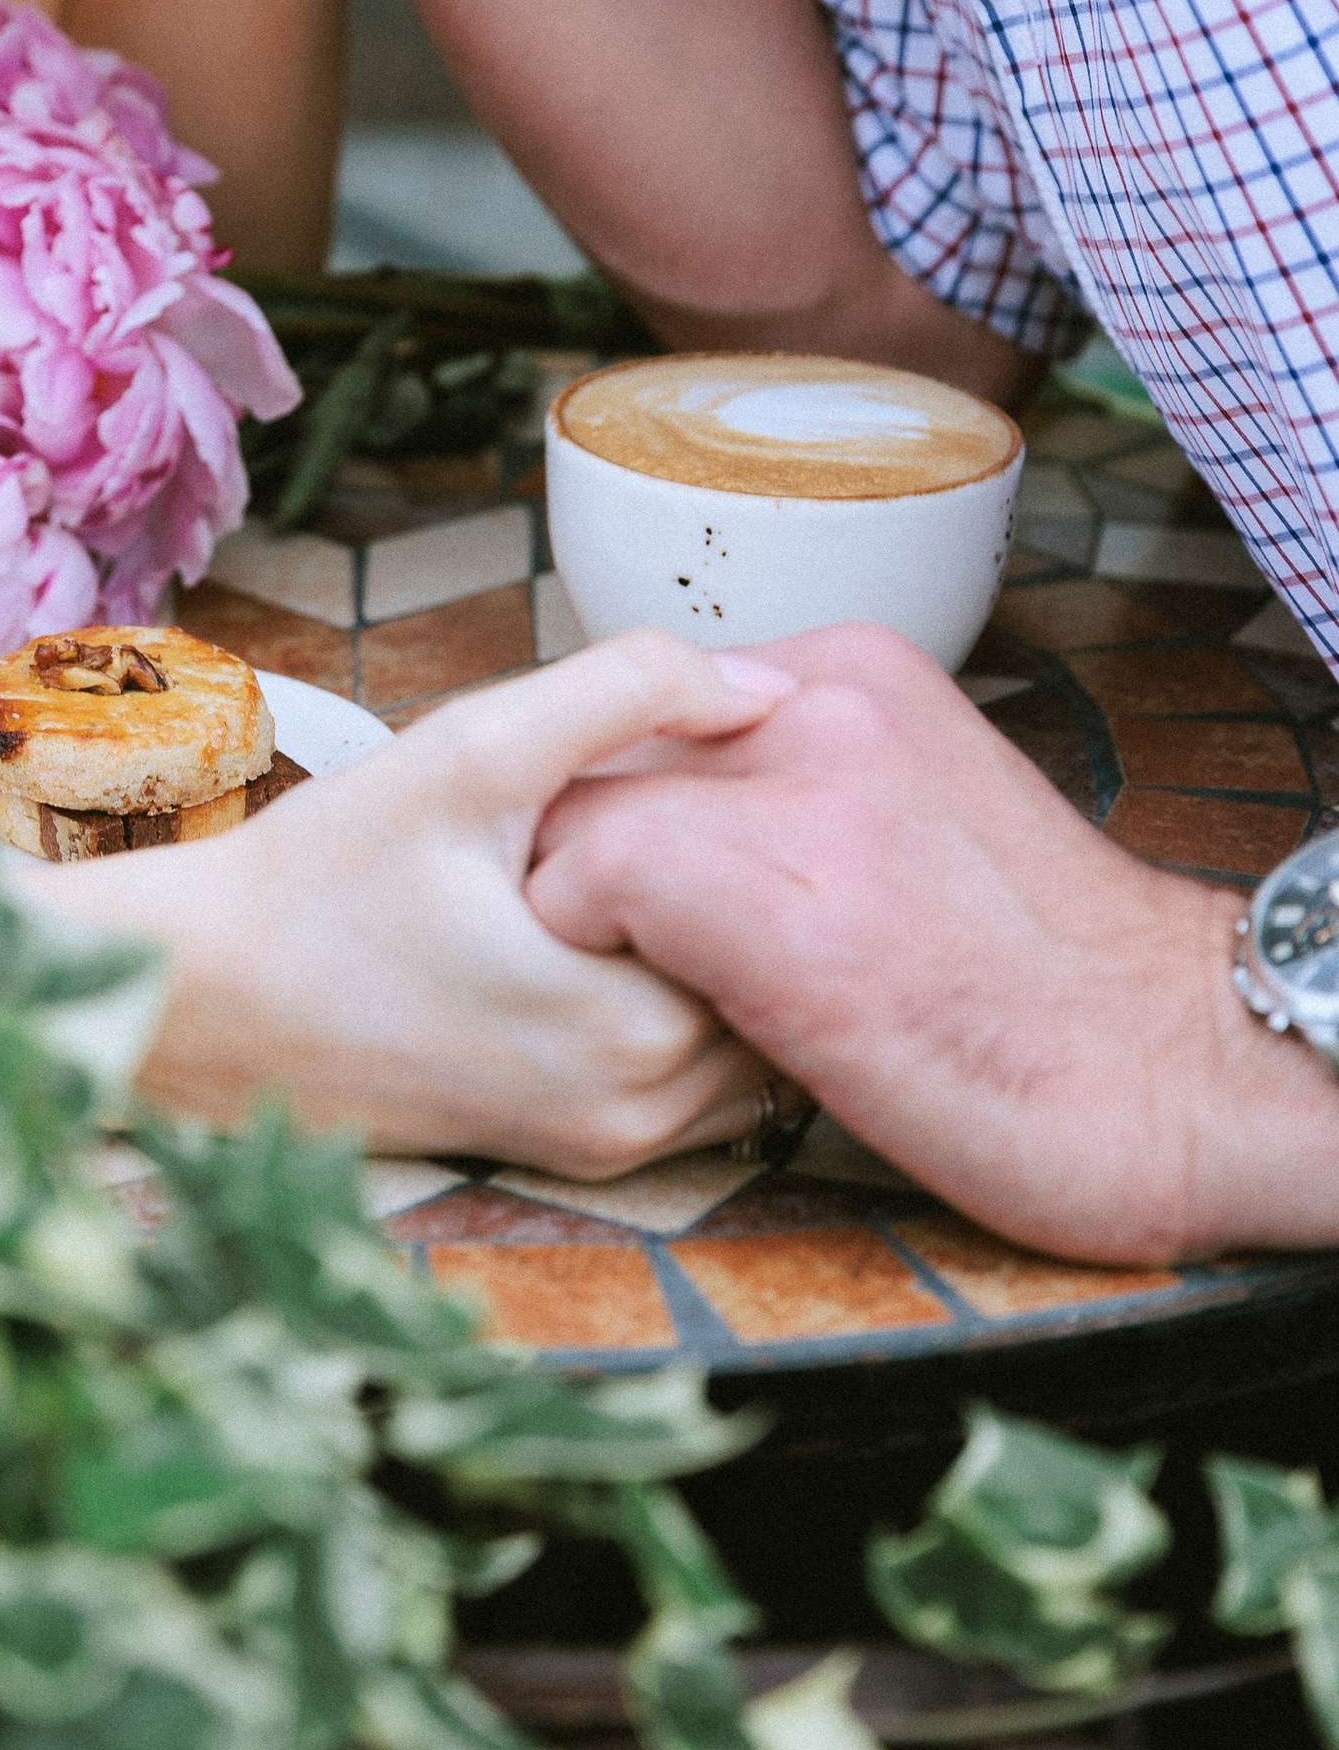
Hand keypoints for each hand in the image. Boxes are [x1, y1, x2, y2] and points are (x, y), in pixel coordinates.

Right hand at [95, 633, 795, 1168]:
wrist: (207, 1003)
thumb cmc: (325, 875)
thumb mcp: (471, 752)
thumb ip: (628, 695)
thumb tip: (771, 692)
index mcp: (635, 1025)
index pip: (788, 910)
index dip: (757, 816)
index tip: (701, 757)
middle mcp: (644, 1111)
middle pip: (776, 971)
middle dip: (748, 882)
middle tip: (687, 790)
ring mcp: (615, 1144)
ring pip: (746, 1022)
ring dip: (722, 942)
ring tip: (659, 850)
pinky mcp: (582, 1150)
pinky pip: (696, 1068)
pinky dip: (684, 992)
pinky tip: (616, 917)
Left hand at [526, 622, 1338, 1261]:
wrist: (1173, 1077)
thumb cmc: (1046, 987)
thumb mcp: (924, 817)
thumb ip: (805, 785)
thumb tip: (671, 818)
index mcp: (856, 672)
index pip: (655, 708)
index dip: (636, 806)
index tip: (660, 895)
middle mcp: (816, 700)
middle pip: (603, 748)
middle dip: (595, 848)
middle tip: (637, 952)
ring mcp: (792, 789)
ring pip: (576, 809)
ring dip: (588, 909)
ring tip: (659, 990)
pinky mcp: (759, 894)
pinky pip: (584, 880)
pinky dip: (594, 955)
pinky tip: (677, 1014)